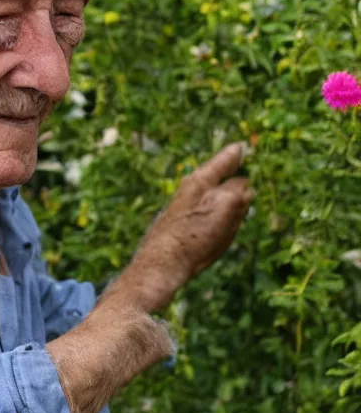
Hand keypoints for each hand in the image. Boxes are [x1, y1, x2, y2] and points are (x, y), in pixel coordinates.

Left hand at [106, 143, 253, 312]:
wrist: (162, 266)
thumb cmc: (193, 235)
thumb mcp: (223, 207)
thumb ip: (237, 191)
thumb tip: (245, 185)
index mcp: (200, 181)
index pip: (222, 161)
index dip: (235, 155)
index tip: (242, 146)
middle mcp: (191, 192)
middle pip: (220, 182)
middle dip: (236, 184)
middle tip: (250, 187)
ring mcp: (186, 211)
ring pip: (216, 203)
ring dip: (229, 208)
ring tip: (232, 220)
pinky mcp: (184, 229)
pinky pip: (209, 222)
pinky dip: (219, 226)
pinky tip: (216, 240)